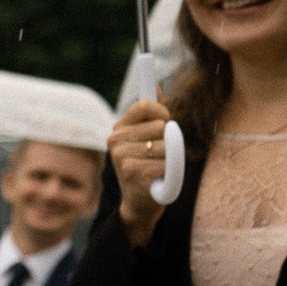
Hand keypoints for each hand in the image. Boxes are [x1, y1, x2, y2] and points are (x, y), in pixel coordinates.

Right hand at [107, 98, 174, 246]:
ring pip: (166, 146)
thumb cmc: (148, 164)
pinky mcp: (132, 172)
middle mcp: (115, 140)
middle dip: (168, 140)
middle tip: (158, 154)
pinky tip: (158, 179)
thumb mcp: (148, 136)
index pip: (145, 105)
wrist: (140, 200)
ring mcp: (121, 156)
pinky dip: (169, 172)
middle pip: (161, 126)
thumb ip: (152, 111)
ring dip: (171, 158)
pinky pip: (166, 163)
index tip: (164, 123)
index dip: (162, 113)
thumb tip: (155, 85)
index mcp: (119, 127)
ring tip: (159, 167)